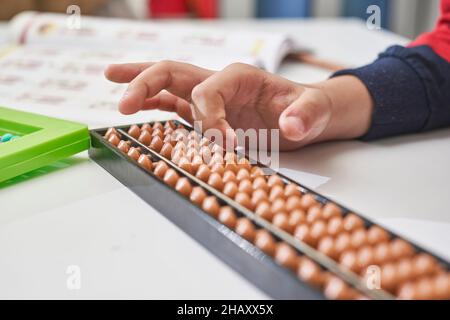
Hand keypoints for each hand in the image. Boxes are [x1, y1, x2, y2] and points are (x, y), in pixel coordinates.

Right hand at [105, 61, 372, 150]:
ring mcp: (209, 96)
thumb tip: (290, 127)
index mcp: (240, 76)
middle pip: (173, 72)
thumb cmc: (309, 109)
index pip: (207, 92)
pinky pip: (173, 104)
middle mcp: (219, 82)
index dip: (210, 120)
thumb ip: (305, 115)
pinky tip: (136, 108)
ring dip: (139, 85)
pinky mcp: (206, 112)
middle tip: (124, 103)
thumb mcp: (316, 110)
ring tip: (111, 81)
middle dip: (146, 84)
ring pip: (166, 83)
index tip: (226, 147)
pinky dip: (152, 103)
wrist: (308, 114)